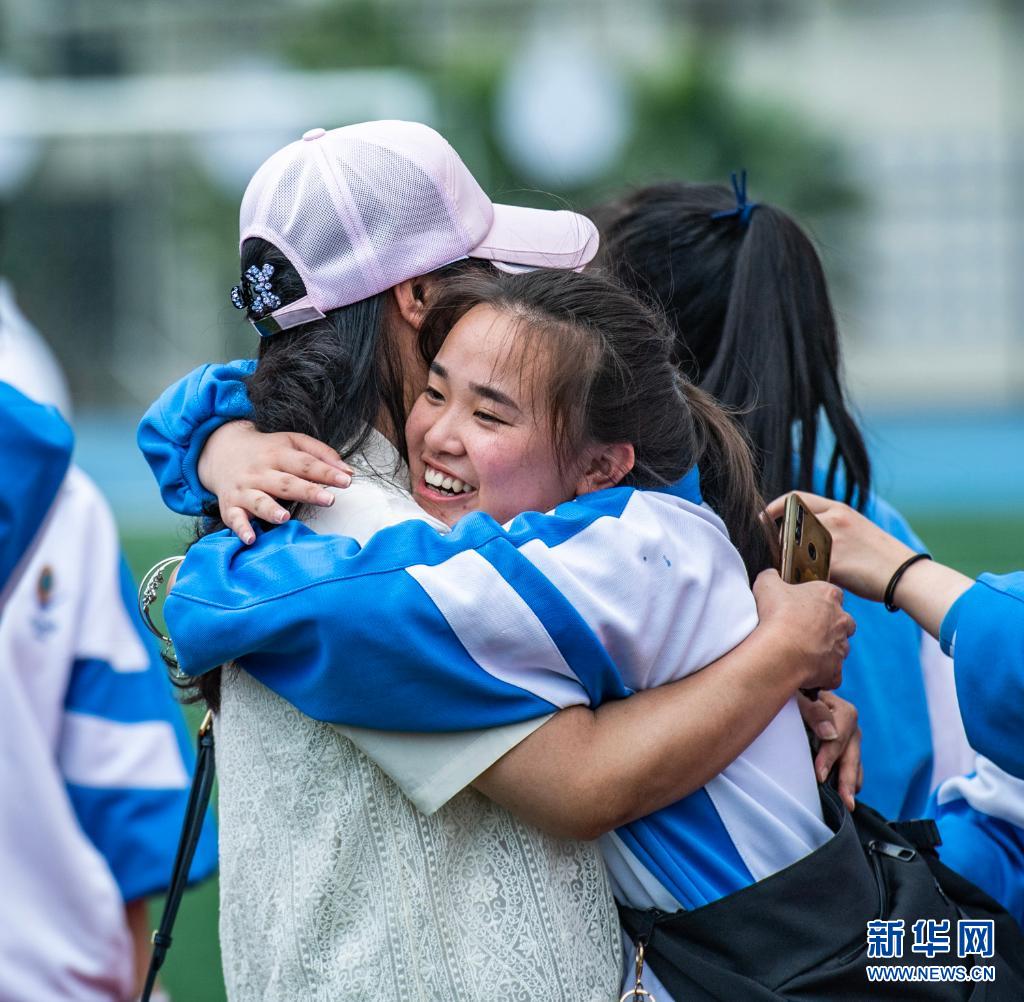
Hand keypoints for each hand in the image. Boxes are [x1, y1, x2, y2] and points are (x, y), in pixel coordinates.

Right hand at [197, 421, 352, 542]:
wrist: (220, 449)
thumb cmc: (267, 450)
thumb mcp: (292, 442)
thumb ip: (321, 454)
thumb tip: (348, 472)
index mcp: (278, 454)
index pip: (305, 464)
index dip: (326, 472)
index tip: (346, 480)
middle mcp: (260, 472)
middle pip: (285, 482)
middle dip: (306, 491)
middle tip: (328, 500)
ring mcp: (244, 489)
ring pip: (258, 500)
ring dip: (270, 510)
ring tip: (284, 518)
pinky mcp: (230, 505)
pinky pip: (234, 518)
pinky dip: (241, 529)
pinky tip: (251, 539)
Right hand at [752, 569, 854, 691]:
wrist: (780, 651)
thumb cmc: (776, 615)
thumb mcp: (767, 584)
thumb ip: (772, 576)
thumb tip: (772, 575)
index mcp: (828, 596)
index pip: (833, 593)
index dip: (819, 599)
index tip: (804, 604)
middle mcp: (841, 621)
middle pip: (843, 622)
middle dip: (830, 626)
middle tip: (805, 630)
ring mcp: (840, 647)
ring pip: (839, 648)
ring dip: (825, 650)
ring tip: (801, 652)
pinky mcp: (835, 671)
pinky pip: (832, 674)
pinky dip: (821, 675)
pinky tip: (804, 672)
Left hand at [764, 492, 914, 600]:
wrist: (906, 575)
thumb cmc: (880, 557)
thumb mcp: (854, 528)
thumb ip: (828, 526)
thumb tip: (799, 537)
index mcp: (838, 509)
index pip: (795, 498)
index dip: (775, 508)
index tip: (763, 519)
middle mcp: (833, 519)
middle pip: (789, 525)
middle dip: (780, 541)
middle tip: (779, 555)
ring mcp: (833, 540)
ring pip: (794, 548)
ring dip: (789, 561)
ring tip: (795, 573)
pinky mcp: (835, 562)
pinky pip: (805, 569)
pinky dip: (801, 578)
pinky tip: (807, 586)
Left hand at [798, 691, 862, 809]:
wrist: (799, 693)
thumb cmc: (797, 694)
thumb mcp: (800, 696)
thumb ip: (814, 710)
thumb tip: (829, 734)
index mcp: (844, 711)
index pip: (838, 737)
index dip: (829, 757)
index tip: (819, 776)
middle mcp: (851, 726)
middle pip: (852, 754)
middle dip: (847, 779)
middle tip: (846, 801)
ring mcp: (852, 739)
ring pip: (855, 763)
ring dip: (851, 783)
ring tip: (848, 803)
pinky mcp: (847, 749)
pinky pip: (854, 767)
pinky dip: (850, 780)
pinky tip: (845, 794)